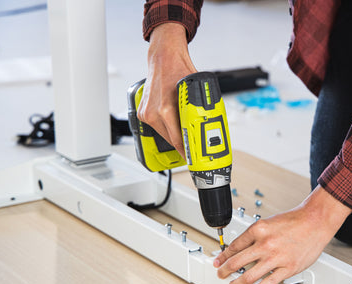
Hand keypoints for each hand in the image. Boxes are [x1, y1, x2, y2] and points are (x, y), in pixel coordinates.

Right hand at [137, 23, 196, 156]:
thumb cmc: (179, 69)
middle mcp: (153, 113)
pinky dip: (167, 127)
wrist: (163, 57)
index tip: (194, 158)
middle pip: (171, 140)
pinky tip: (175, 123)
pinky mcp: (143, 113)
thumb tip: (209, 124)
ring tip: (187, 135)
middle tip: (195, 150)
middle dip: (184, 145)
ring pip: (164, 134)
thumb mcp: (195, 90)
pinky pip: (158, 126)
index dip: (187, 152)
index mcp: (165, 110)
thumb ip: (199, 109)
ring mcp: (146, 113)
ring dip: (175, 136)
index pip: (177, 140)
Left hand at [213, 186, 351, 283]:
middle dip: (225, 270)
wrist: (315, 222)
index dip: (223, 256)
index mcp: (258, 229)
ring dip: (237, 283)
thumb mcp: (268, 222)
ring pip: (249, 275)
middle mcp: (265, 243)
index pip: (234, 246)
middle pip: (237, 262)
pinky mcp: (287, 268)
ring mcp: (276, 257)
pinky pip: (268, 283)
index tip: (218, 261)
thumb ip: (255, 236)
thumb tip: (241, 248)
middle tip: (221, 274)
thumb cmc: (294, 221)